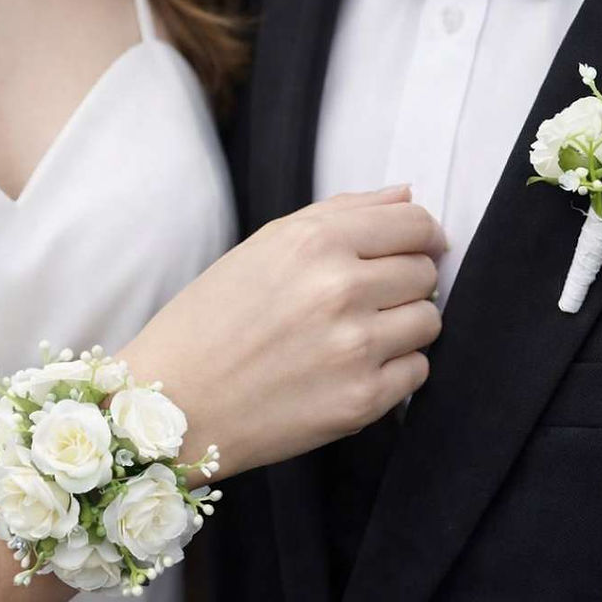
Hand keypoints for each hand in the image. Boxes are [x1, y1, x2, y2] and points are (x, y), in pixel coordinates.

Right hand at [121, 186, 444, 478]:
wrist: (171, 407)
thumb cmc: (209, 322)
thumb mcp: (264, 246)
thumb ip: (341, 213)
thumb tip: (406, 195)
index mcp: (315, 242)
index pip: (414, 223)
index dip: (424, 234)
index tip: (422, 246)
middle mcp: (341, 289)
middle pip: (425, 272)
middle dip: (406, 282)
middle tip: (366, 300)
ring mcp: (355, 348)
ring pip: (429, 322)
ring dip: (404, 326)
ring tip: (357, 336)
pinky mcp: (361, 400)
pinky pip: (417, 372)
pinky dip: (395, 370)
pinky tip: (352, 370)